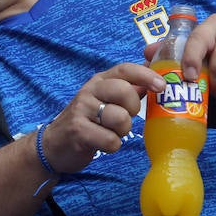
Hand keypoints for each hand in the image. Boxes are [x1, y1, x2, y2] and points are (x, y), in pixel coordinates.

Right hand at [39, 62, 165, 173]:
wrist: (54, 144)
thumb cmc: (87, 121)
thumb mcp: (105, 99)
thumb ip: (129, 87)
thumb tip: (156, 75)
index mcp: (99, 81)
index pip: (125, 69)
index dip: (146, 75)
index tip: (161, 86)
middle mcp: (90, 91)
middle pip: (125, 92)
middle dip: (133, 109)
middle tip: (125, 117)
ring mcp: (82, 110)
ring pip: (120, 118)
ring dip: (122, 130)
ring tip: (110, 131)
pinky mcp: (78, 131)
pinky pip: (111, 140)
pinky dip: (112, 145)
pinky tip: (102, 143)